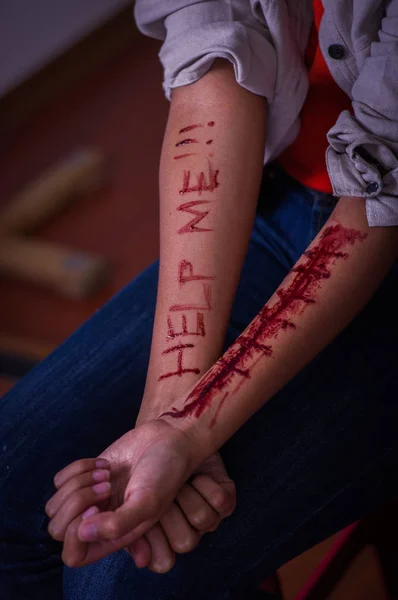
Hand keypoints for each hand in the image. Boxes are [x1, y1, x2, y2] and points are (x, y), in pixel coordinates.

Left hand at [46, 420, 234, 568]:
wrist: (167, 439)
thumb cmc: (165, 473)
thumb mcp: (149, 502)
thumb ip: (118, 524)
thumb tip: (82, 532)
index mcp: (114, 537)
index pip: (73, 555)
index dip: (75, 534)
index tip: (98, 507)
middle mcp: (98, 521)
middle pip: (58, 529)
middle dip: (77, 502)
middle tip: (107, 485)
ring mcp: (89, 498)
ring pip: (55, 504)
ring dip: (79, 483)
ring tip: (107, 474)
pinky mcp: (85, 475)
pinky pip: (60, 479)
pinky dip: (79, 467)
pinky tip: (104, 464)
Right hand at [125, 452, 235, 571]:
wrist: (165, 430)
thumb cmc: (140, 462)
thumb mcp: (123, 494)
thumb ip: (120, 527)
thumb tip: (139, 562)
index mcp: (158, 534)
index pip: (163, 562)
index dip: (156, 540)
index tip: (148, 515)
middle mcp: (183, 526)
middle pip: (186, 542)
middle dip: (170, 510)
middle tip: (161, 491)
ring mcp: (205, 512)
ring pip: (205, 520)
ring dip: (188, 493)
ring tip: (177, 480)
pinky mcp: (223, 496)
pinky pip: (223, 502)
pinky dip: (207, 483)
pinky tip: (196, 475)